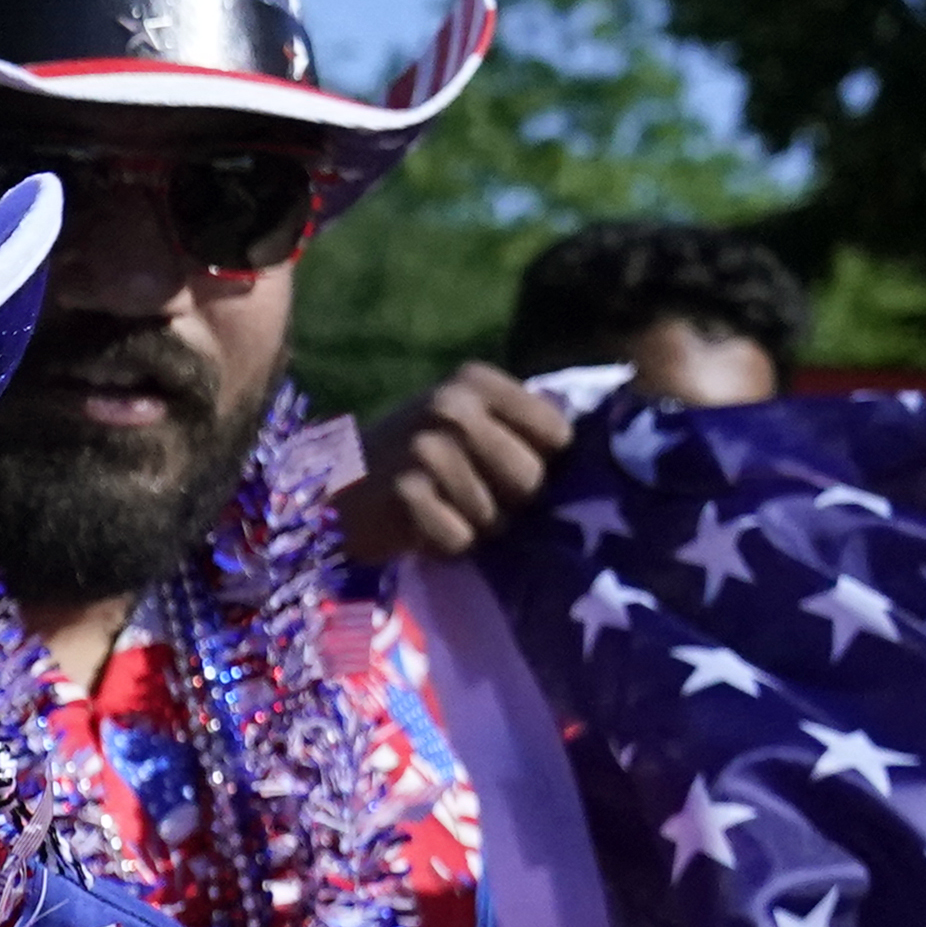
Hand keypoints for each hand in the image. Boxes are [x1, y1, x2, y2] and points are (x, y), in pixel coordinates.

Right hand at [343, 363, 580, 562]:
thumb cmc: (410, 458)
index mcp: (476, 380)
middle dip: (510, 503)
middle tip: (471, 498)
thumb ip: (517, 426)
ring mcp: (427, 448)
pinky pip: (461, 540)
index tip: (506, 472)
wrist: (327, 490)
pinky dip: (444, 546)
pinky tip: (418, 528)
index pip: (557, 434)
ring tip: (439, 510)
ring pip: (498, 517)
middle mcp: (452, 405)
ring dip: (474, 528)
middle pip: (532, 479)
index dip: (543, 464)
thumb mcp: (462, 420)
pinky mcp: (407, 493)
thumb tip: (598, 454)